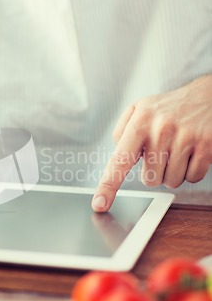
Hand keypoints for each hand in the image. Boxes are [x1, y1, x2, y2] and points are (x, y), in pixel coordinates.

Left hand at [92, 75, 211, 211]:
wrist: (207, 96)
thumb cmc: (169, 108)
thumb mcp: (140, 109)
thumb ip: (122, 131)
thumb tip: (117, 154)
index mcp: (141, 121)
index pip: (120, 160)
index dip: (108, 185)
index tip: (99, 204)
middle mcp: (161, 129)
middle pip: (150, 179)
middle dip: (155, 171)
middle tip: (163, 152)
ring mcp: (185, 138)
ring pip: (171, 181)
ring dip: (174, 171)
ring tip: (178, 149)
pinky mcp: (206, 146)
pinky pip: (193, 177)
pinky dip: (192, 170)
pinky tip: (193, 152)